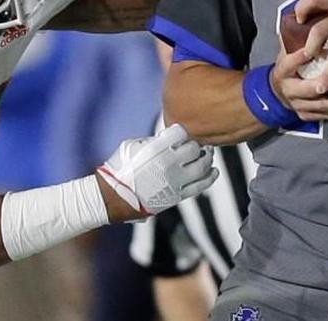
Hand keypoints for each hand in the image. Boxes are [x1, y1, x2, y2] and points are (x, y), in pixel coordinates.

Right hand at [96, 124, 217, 221]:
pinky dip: (209, 177)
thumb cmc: (120, 169)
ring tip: (207, 155)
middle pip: (195, 148)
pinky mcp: (177, 195)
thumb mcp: (132, 145)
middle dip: (198, 144)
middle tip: (199, 144)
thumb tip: (169, 137)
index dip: (183, 131)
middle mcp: (169, 163)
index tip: (182, 133)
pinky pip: (200, 185)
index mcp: (156, 148)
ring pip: (202, 167)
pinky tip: (213, 171)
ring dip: (207, 159)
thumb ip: (154, 140)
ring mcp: (175, 181)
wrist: (114, 197)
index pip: (181, 132)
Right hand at [270, 42, 327, 122]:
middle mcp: (290, 91)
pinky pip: (327, 117)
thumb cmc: (288, 68)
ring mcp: (299, 105)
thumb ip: (296, 41)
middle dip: (325, 83)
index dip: (299, 57)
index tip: (310, 50)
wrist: (275, 93)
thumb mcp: (286, 53)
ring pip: (320, 106)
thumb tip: (307, 19)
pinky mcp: (308, 116)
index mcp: (283, 72)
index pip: (289, 64)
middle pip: (307, 89)